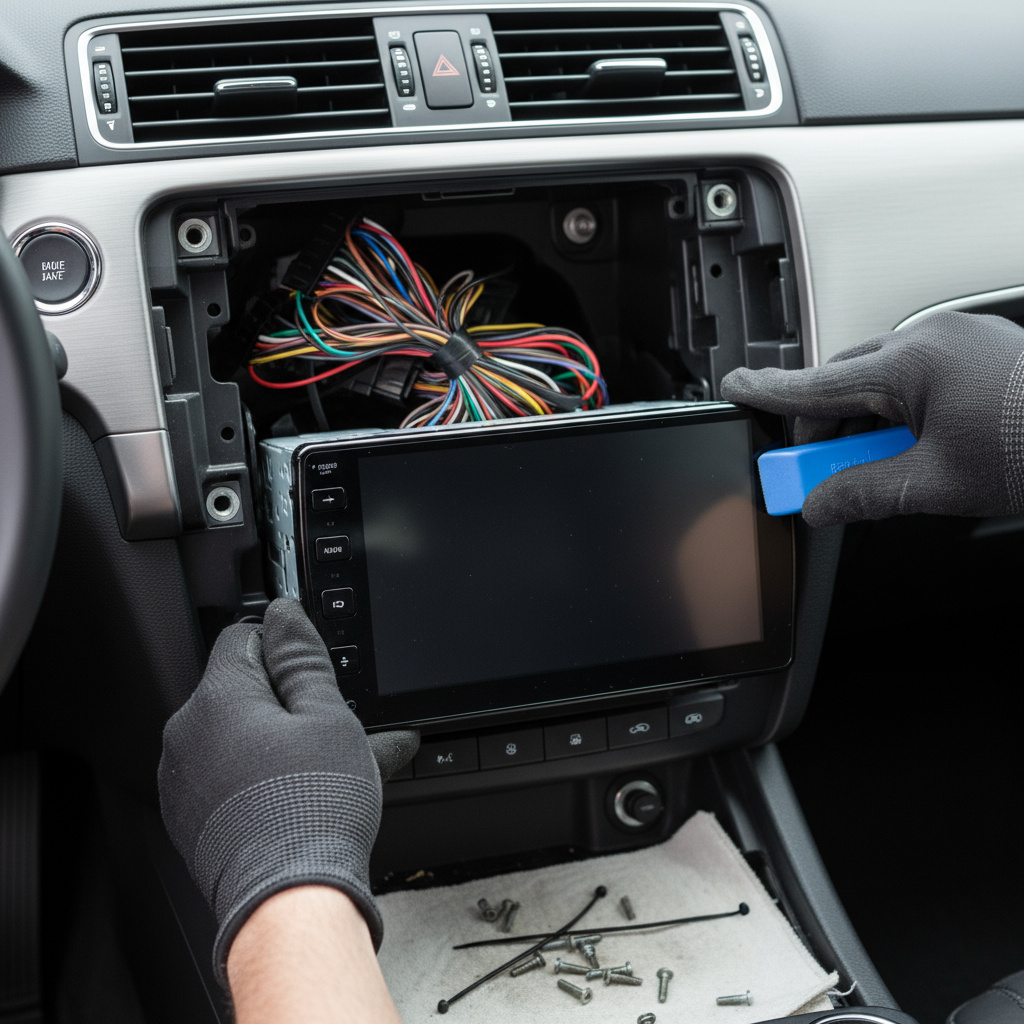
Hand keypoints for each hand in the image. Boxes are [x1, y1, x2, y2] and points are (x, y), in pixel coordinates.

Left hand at [159, 598, 393, 986]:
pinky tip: (305, 792)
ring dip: (280, 739)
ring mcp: (184, 779)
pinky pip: (229, 774)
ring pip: (240, 734)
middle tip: (331, 727)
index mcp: (218, 697)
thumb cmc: (312, 811)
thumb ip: (302, 658)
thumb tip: (285, 615)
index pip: (245, 636)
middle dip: (288, 700)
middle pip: (242, 688)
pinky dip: (262, 774)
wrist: (290, 900)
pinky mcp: (190, 816)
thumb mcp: (328, 715)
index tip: (312, 670)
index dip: (286, 647)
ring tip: (329, 766)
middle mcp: (187, 733)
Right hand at [721, 312, 1023, 525]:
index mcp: (911, 363)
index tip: (736, 390)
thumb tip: (821, 504)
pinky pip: (915, 377)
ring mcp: (957, 342)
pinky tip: (913, 445)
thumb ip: (863, 493)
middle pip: (844, 382)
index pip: (815, 382)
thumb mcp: (935, 483)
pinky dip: (899, 411)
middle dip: (824, 427)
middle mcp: (930, 340)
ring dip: (866, 422)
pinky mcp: (979, 352)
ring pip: (880, 380)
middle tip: (817, 475)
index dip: (767, 391)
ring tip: (880, 466)